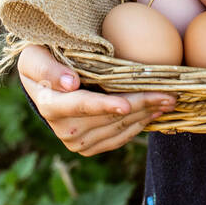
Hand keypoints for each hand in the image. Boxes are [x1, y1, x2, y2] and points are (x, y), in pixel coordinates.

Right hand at [18, 44, 175, 154]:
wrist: (41, 87)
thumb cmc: (41, 61)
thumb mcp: (35, 57)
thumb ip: (48, 68)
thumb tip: (70, 83)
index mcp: (51, 105)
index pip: (83, 105)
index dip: (105, 105)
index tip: (126, 103)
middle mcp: (64, 129)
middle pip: (109, 117)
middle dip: (141, 105)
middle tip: (169, 94)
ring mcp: (76, 141)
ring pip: (119, 128)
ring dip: (146, 115)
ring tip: (168, 101)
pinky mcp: (88, 147)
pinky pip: (118, 139)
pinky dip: (139, 126)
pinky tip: (155, 112)